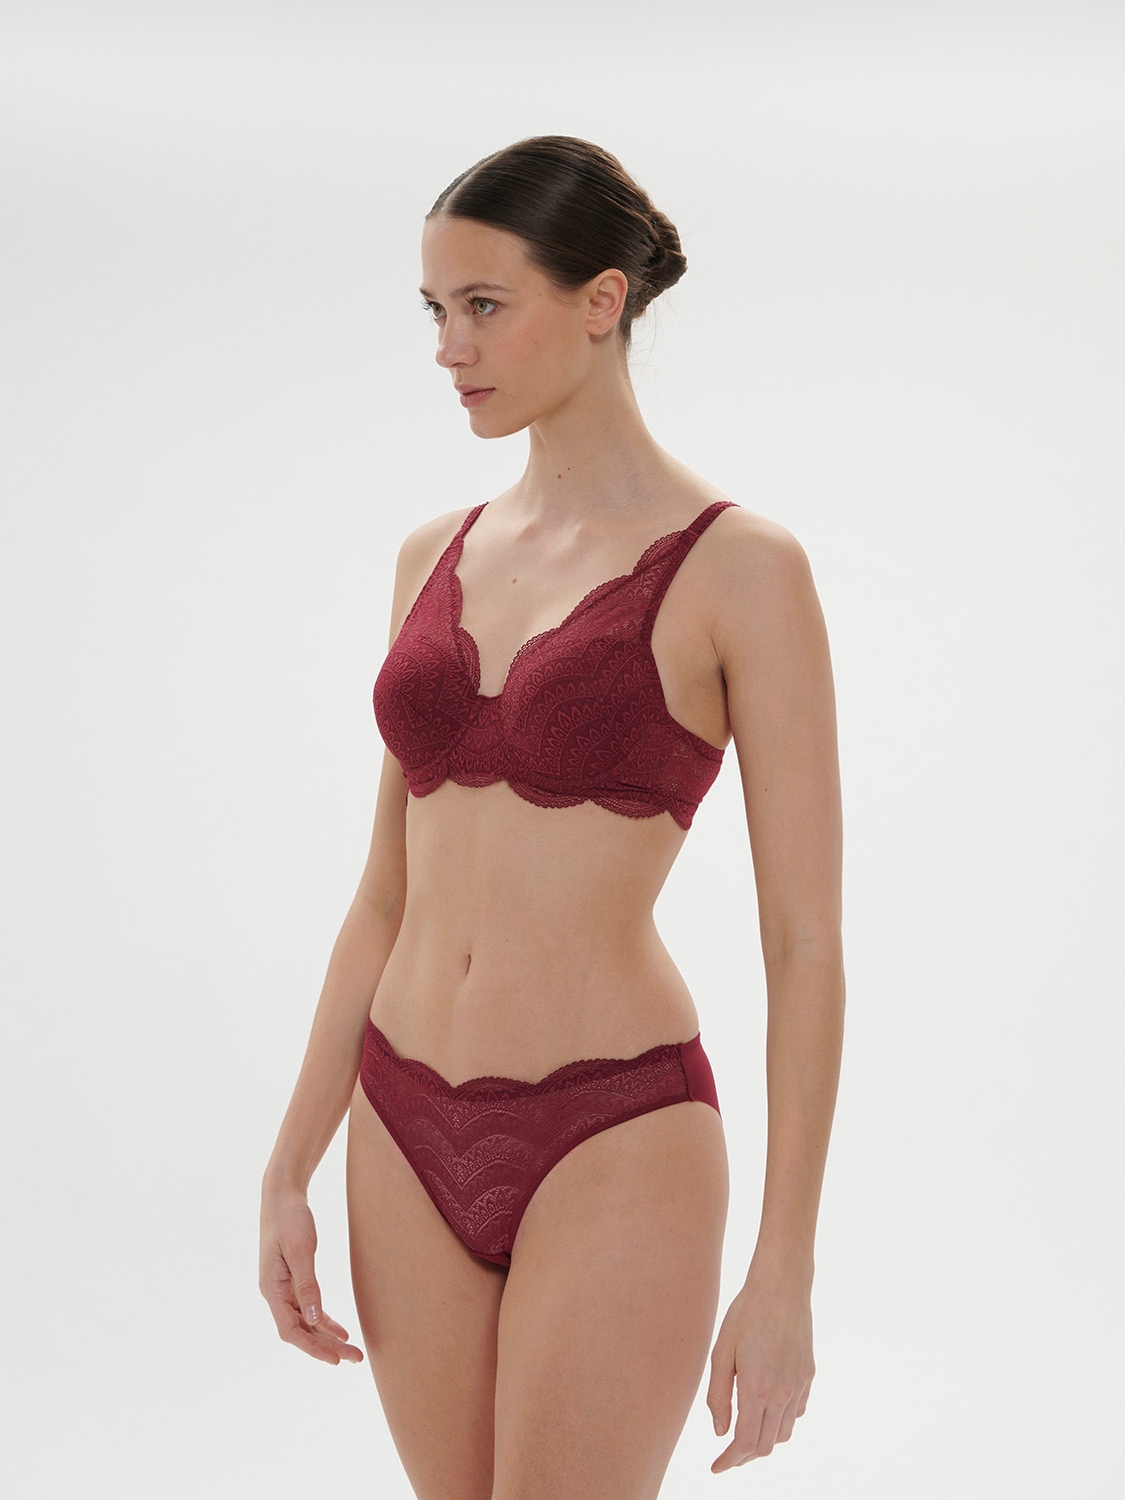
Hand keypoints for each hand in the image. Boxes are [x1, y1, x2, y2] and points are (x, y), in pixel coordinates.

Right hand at [259, 1186, 363, 1365]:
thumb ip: (306, 1284)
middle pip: (300, 1332)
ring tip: (353, 1351)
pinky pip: (308, 1309)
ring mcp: (283, 1289)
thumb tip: (313, 1319)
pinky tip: (341, 1331)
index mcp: (271, 1289)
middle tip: (356, 1358)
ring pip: (306, 1323)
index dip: (312, 1348)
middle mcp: (274, 1294)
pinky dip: (324, 1321)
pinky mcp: (292, 1281)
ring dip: (327, 1338)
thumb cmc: (290, 1218)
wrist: (282, 1195)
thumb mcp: (300, 1249)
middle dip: (326, 1348)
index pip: (290, 1331)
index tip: (335, 1359)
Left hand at [706, 1274, 813, 1470]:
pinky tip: (767, 1410)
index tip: (717, 1467)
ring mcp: (799, 1385)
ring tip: (745, 1433)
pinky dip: (781, 1421)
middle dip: (745, 1456)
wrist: (782, 1286)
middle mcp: (782, 1393)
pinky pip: (796, 1412)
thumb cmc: (746, 1314)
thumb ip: (718, 1396)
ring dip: (764, 1441)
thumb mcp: (721, 1352)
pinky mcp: (809, 1375)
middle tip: (727, 1454)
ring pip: (784, 1433)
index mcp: (757, 1389)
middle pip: (766, 1445)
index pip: (745, 1443)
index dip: (730, 1460)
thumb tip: (720, 1432)